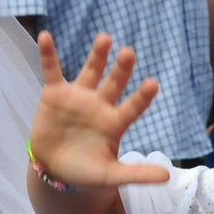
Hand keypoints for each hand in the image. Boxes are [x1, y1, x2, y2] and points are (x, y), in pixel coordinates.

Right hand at [30, 33, 170, 189]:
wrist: (54, 171)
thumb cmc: (86, 173)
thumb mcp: (111, 176)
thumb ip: (137, 174)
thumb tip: (167, 177)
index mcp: (115, 122)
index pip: (133, 107)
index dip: (142, 96)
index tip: (153, 83)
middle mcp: (100, 105)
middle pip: (114, 82)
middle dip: (122, 68)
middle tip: (129, 53)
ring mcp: (78, 97)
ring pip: (90, 71)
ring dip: (97, 55)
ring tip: (105, 38)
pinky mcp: (54, 94)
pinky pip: (52, 70)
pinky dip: (48, 54)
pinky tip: (46, 36)